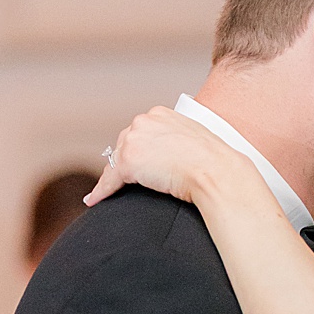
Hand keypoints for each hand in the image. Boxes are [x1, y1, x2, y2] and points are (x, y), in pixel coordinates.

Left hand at [88, 107, 248, 208]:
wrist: (218, 172)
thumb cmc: (217, 162)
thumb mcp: (198, 139)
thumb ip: (179, 140)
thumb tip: (175, 155)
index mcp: (161, 114)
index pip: (140, 132)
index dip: (141, 150)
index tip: (143, 163)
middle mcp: (144, 122)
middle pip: (124, 144)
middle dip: (128, 161)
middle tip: (134, 180)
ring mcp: (134, 141)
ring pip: (115, 162)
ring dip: (115, 178)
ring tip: (112, 192)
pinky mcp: (129, 162)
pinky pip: (110, 180)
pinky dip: (102, 192)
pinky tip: (95, 200)